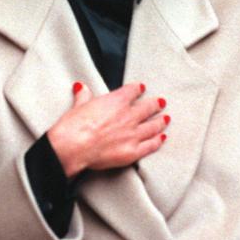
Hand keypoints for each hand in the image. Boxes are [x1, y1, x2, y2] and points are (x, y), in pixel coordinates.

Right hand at [47, 81, 168, 177]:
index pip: (132, 91)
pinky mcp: (133, 151)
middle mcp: (128, 116)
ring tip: (166, 119)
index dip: (138, 89)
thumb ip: (83, 96)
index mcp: (116, 101)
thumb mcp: (78, 106)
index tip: (141, 88)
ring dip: (161, 122)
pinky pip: (151, 145)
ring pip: (153, 126)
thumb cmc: (74, 126)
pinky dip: (158, 141)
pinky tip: (162, 138)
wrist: (74, 146)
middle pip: (148, 107)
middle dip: (156, 104)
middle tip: (162, 102)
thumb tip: (82, 88)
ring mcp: (133, 134)